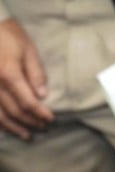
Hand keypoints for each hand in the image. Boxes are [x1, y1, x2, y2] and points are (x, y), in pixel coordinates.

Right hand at [0, 18, 52, 138]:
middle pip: (14, 111)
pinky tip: (7, 127)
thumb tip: (42, 95)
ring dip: (14, 127)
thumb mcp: (28, 51)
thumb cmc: (9, 37)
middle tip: (44, 127)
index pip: (28, 101)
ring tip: (27, 135)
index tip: (51, 119)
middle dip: (30, 121)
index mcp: (8, 74)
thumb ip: (36, 73)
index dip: (40, 113)